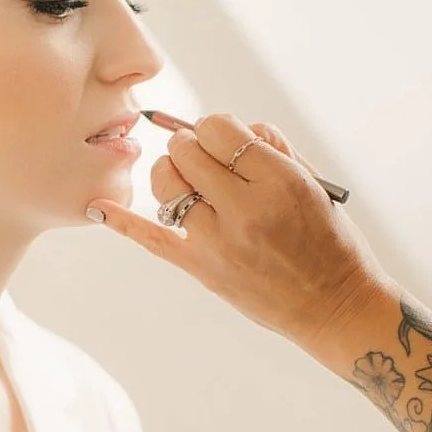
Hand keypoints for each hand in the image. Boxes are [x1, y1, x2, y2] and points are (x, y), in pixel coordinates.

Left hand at [88, 113, 386, 348]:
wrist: (334, 304)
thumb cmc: (328, 239)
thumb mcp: (313, 183)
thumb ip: (271, 147)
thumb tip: (229, 126)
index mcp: (278, 181)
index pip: (220, 129)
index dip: (215, 127)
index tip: (222, 138)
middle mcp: (244, 208)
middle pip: (186, 150)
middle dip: (191, 145)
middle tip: (205, 158)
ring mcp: (218, 241)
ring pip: (167, 183)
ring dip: (171, 172)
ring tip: (187, 179)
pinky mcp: (201, 268)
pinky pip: (152, 238)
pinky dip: (122, 222)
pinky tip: (98, 208)